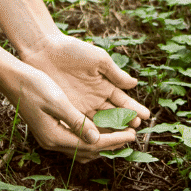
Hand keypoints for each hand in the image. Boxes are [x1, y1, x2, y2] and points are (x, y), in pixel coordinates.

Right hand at [5, 60, 138, 162]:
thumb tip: (96, 138)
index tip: (132, 135)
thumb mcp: (57, 101)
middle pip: (89, 150)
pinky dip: (91, 138)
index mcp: (55, 136)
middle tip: (131, 136)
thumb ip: (76, 121)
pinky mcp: (50, 131)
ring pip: (82, 148)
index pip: (92, 144)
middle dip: (112, 144)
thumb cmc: (35, 86)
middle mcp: (53, 142)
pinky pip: (75, 141)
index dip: (114, 140)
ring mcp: (50, 138)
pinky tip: (101, 130)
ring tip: (120, 135)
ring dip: (102, 143)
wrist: (13, 79)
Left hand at [20, 33, 151, 135]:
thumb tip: (134, 84)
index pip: (122, 101)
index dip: (134, 109)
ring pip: (98, 124)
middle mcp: (94, 98)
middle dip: (125, 124)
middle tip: (135, 132)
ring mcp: (81, 106)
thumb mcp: (98, 59)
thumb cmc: (73, 50)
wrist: (45, 50)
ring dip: (110, 131)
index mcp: (104, 85)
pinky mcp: (66, 110)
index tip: (145, 117)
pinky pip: (80, 125)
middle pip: (113, 116)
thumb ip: (115, 73)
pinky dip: (89, 133)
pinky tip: (98, 140)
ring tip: (121, 139)